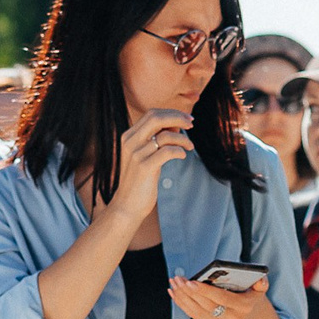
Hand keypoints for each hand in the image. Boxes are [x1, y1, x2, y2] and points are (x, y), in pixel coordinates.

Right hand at [106, 108, 194, 223]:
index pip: (151, 114)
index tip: (186, 119)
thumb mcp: (146, 156)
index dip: (171, 114)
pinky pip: (167, 152)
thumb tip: (177, 124)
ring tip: (189, 147)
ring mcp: (136, 154)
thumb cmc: (140, 180)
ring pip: (165, 136)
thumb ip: (157, 139)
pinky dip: (179, 151)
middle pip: (156, 118)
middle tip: (191, 124)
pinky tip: (182, 156)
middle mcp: (130, 142)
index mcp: (129, 136)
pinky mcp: (144, 167)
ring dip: (182, 139)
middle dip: (177, 118)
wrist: (127, 204)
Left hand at [170, 271, 267, 318]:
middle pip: (206, 305)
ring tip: (174, 283)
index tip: (190, 282)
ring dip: (182, 297)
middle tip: (178, 279)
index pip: (221, 298)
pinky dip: (182, 303)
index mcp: (243, 307)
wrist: (249, 316)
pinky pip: (194, 315)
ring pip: (197, 311)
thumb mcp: (259, 289)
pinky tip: (174, 292)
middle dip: (189, 292)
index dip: (205, 291)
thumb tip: (261, 279)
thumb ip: (261, 283)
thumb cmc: (250, 296)